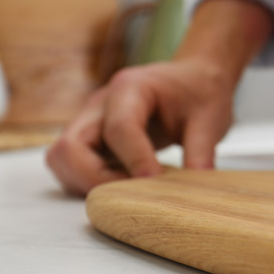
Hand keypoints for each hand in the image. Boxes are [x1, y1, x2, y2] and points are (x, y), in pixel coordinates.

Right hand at [46, 59, 234, 195]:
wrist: (195, 79)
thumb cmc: (200, 92)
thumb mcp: (211, 119)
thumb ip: (201, 153)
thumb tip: (194, 193)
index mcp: (131, 88)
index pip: (119, 128)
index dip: (135, 160)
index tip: (155, 182)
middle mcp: (101, 103)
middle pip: (70, 146)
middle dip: (96, 179)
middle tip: (133, 194)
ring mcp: (91, 121)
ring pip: (62, 158)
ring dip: (87, 182)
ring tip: (128, 191)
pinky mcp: (92, 138)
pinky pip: (72, 165)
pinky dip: (88, 182)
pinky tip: (123, 186)